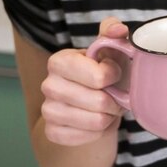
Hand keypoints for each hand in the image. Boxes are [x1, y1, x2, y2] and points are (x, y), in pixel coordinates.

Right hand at [40, 16, 127, 146]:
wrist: (84, 103)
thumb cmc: (99, 72)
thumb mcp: (107, 49)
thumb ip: (112, 32)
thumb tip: (119, 30)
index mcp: (58, 61)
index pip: (98, 76)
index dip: (114, 76)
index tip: (113, 73)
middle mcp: (48, 85)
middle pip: (99, 102)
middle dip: (114, 100)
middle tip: (113, 95)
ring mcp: (48, 110)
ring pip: (97, 121)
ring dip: (109, 116)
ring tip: (106, 108)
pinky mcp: (53, 132)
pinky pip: (89, 137)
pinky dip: (100, 132)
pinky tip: (96, 121)